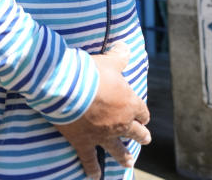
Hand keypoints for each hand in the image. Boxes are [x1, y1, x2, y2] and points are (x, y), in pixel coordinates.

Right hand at [52, 42, 150, 178]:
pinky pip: (90, 159)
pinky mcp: (84, 142)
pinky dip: (92, 169)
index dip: (142, 114)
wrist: (68, 88)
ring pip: (118, 150)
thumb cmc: (90, 72)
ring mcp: (103, 135)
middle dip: (140, 136)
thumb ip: (119, 56)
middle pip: (136, 133)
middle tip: (143, 139)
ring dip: (123, 156)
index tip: (142, 116)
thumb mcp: (109, 61)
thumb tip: (126, 45)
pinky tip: (94, 176)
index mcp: (130, 103)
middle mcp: (121, 123)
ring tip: (127, 163)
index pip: (142, 112)